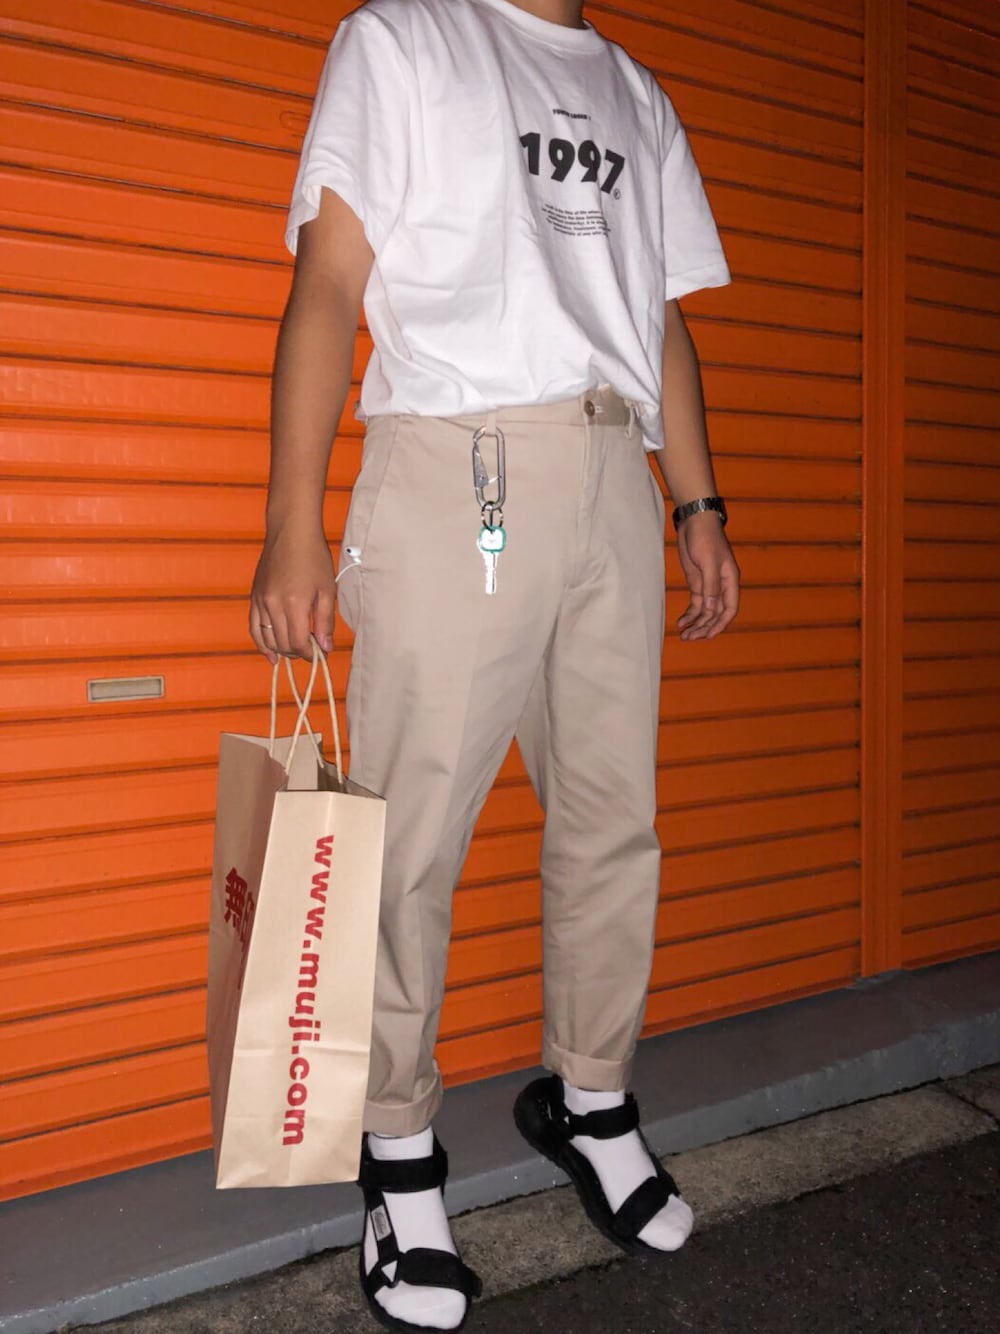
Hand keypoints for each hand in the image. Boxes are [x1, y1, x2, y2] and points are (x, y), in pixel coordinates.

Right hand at [249, 525, 335, 662]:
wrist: (291, 531)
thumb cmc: (313, 556)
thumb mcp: (327, 589)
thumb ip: (325, 621)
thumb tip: (325, 647)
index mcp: (294, 603)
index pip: (298, 642)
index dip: (309, 653)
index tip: (319, 654)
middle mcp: (273, 604)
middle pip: (282, 643)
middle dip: (297, 653)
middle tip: (310, 650)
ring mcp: (261, 600)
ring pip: (267, 639)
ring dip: (281, 650)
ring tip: (294, 653)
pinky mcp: (254, 596)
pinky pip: (254, 627)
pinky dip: (261, 643)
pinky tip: (270, 654)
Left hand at [675, 512, 739, 640]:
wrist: (694, 522)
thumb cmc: (705, 538)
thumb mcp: (708, 561)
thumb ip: (711, 585)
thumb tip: (713, 609)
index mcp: (729, 581)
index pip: (729, 609)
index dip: (720, 624)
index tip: (708, 635)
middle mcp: (721, 586)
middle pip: (715, 614)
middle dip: (704, 627)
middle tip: (689, 638)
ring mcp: (708, 585)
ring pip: (705, 611)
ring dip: (696, 623)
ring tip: (684, 635)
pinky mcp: (697, 583)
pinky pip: (696, 603)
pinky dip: (690, 614)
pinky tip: (681, 622)